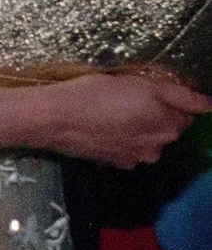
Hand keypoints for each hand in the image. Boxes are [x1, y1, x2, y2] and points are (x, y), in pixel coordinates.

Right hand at [37, 71, 211, 167]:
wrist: (54, 118)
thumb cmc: (98, 95)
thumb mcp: (143, 85)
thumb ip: (181, 96)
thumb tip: (209, 105)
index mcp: (168, 128)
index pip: (185, 114)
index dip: (169, 101)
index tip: (148, 91)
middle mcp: (156, 149)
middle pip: (164, 130)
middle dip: (153, 117)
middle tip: (126, 99)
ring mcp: (132, 160)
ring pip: (143, 141)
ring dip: (135, 130)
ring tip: (110, 114)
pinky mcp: (110, 164)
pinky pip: (122, 150)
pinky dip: (117, 140)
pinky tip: (100, 128)